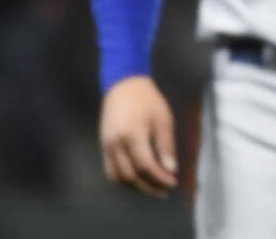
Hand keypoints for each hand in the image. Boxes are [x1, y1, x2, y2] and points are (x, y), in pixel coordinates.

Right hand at [100, 75, 178, 197]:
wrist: (123, 86)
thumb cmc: (148, 101)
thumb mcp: (163, 119)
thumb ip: (166, 146)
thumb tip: (171, 170)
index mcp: (133, 134)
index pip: (146, 165)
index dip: (159, 178)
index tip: (173, 182)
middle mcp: (116, 143)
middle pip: (131, 176)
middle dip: (148, 186)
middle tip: (164, 190)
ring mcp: (107, 146)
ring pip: (118, 177)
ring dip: (135, 186)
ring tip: (152, 186)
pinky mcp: (103, 146)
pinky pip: (110, 170)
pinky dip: (124, 179)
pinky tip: (138, 178)